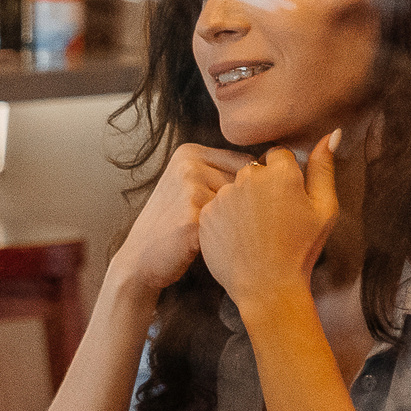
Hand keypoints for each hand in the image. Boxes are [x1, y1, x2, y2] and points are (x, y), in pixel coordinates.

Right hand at [112, 142, 251, 298]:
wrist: (139, 259)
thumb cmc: (173, 226)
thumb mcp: (189, 189)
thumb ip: (220, 174)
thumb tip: (271, 169)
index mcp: (190, 152)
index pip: (246, 162)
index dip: (254, 190)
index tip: (247, 210)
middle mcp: (189, 164)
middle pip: (247, 182)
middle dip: (249, 207)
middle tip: (240, 229)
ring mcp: (189, 188)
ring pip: (242, 204)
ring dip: (242, 224)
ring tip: (228, 239)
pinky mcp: (192, 216)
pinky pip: (232, 225)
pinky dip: (233, 239)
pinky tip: (224, 248)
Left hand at [198, 130, 340, 308]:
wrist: (267, 287)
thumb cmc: (301, 249)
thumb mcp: (324, 209)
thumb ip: (324, 168)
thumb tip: (332, 133)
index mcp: (280, 172)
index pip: (279, 157)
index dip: (285, 177)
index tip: (287, 201)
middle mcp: (247, 177)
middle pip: (254, 170)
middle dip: (263, 187)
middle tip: (273, 220)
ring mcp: (223, 195)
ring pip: (234, 188)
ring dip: (243, 202)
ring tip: (255, 232)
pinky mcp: (205, 213)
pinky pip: (216, 206)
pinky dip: (225, 218)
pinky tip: (239, 237)